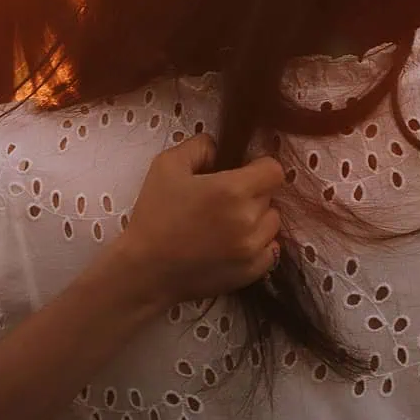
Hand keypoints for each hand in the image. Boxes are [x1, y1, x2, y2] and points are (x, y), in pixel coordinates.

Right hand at [113, 133, 284, 303]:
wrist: (146, 271)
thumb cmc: (154, 216)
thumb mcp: (166, 166)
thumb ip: (199, 147)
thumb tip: (219, 148)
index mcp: (232, 189)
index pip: (274, 170)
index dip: (260, 167)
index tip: (243, 172)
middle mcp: (249, 219)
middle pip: (271, 196)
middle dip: (253, 193)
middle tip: (225, 200)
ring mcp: (253, 248)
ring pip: (272, 223)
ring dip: (258, 219)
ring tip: (229, 224)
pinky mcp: (252, 271)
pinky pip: (271, 250)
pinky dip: (259, 245)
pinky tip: (235, 243)